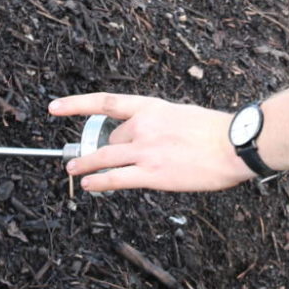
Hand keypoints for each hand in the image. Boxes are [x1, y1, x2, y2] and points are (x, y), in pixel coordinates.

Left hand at [48, 91, 254, 192]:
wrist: (234, 145)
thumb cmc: (215, 131)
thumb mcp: (181, 114)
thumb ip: (158, 122)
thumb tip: (144, 135)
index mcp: (151, 107)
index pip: (105, 103)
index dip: (76, 105)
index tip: (55, 108)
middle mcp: (143, 126)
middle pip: (110, 139)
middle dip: (101, 150)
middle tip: (85, 158)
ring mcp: (145, 150)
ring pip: (104, 158)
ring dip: (85, 166)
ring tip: (73, 171)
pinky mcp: (152, 174)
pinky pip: (116, 179)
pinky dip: (99, 183)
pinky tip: (89, 185)